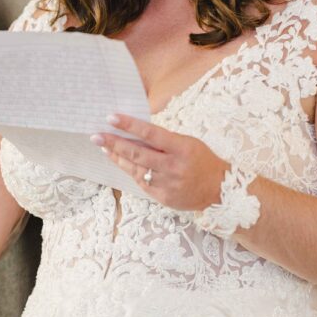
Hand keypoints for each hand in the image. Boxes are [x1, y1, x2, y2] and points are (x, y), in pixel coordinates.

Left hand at [91, 113, 226, 210]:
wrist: (219, 190)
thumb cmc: (202, 161)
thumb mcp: (188, 143)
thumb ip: (164, 140)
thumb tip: (134, 133)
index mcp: (182, 148)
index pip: (151, 133)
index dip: (129, 125)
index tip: (111, 118)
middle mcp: (173, 166)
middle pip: (137, 153)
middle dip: (114, 143)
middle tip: (96, 136)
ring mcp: (167, 184)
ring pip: (135, 168)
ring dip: (117, 157)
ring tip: (104, 147)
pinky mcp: (163, 197)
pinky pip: (141, 182)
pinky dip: (130, 170)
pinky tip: (120, 161)